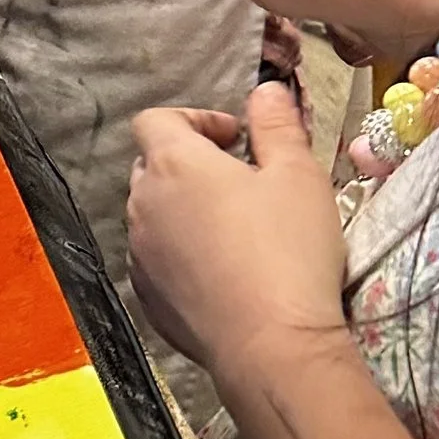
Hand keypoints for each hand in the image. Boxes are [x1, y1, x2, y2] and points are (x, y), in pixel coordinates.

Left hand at [128, 84, 348, 381]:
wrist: (272, 349)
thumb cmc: (288, 252)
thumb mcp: (299, 177)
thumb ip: (277, 126)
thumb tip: (265, 89)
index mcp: (173, 162)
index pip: (156, 119)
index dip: (194, 120)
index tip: (234, 139)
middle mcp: (143, 201)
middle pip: (152, 165)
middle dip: (189, 165)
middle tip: (239, 184)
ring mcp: (139, 251)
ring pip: (152, 214)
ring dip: (182, 212)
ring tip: (233, 232)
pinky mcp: (147, 297)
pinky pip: (156, 260)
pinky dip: (180, 256)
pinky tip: (222, 276)